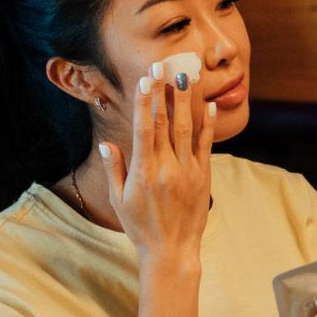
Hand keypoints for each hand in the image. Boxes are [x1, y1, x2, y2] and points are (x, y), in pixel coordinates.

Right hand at [99, 63, 214, 261]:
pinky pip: (206, 145)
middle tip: (164, 66)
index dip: (145, 102)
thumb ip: (115, 169)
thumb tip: (107, 144)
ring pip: (188, 129)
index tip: (145, 79)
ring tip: (186, 76)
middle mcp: (167, 167)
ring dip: (186, 101)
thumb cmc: (140, 226)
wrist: (171, 250)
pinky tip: (210, 106)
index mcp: (144, 171)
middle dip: (164, 91)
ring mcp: (188, 171)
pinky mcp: (203, 177)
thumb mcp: (119, 199)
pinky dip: (208, 125)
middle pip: (166, 122)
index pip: (144, 128)